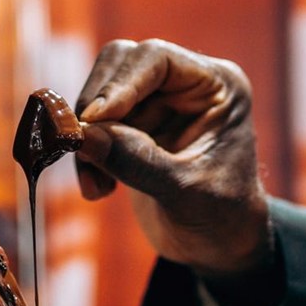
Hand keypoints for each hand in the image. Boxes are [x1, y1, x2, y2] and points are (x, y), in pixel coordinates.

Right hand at [76, 39, 272, 279]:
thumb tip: (84, 136)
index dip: (120, 84)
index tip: (92, 120)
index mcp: (217, 86)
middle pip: (121, 65)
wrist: (219, 247)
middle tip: (84, 150)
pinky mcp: (132, 126)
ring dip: (87, 136)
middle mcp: (185, 84)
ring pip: (98, 94)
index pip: (157, 59)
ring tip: (96, 185)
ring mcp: (156, 103)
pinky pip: (92, 125)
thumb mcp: (186, 192)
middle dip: (96, 109)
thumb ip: (138, 161)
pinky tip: (99, 190)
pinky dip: (86, 154)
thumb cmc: (221, 218)